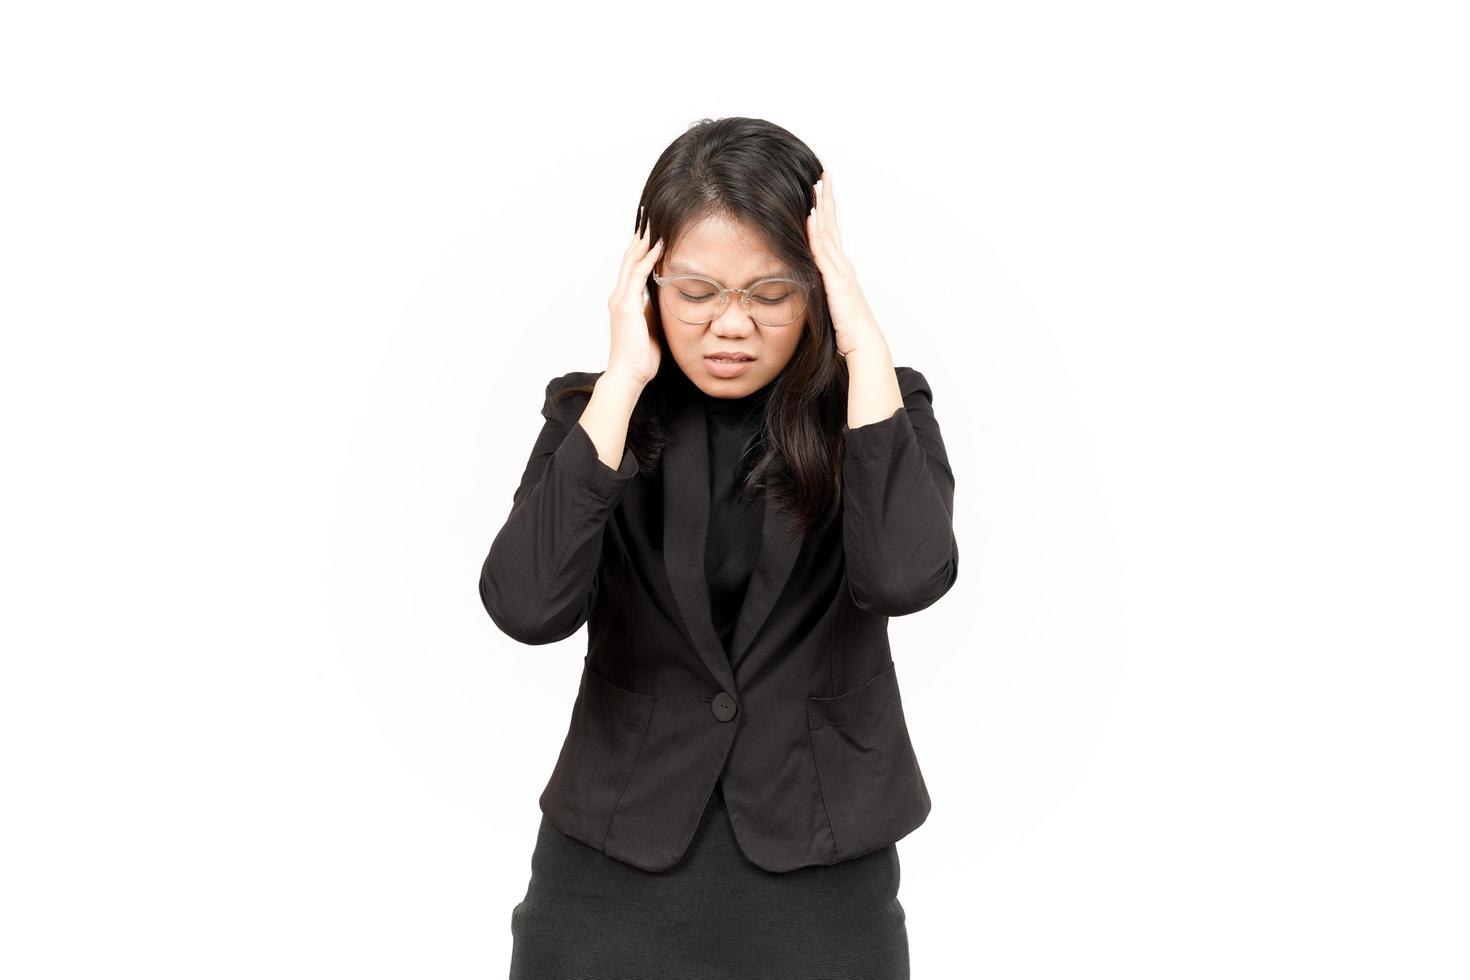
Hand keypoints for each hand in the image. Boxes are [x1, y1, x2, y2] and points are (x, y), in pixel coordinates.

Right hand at [605, 207, 663, 386]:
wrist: (629, 376)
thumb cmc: (641, 357)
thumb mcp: (651, 326)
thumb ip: (654, 309)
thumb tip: (667, 297)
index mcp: (625, 300)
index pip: (632, 266)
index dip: (641, 246)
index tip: (651, 229)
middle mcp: (619, 296)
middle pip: (629, 257)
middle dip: (640, 235)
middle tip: (648, 214)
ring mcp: (621, 300)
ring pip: (631, 261)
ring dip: (644, 240)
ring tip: (653, 221)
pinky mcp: (626, 306)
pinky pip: (638, 275)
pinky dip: (648, 259)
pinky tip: (658, 246)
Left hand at [806, 170, 885, 358]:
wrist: (864, 344)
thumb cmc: (848, 332)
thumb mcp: (829, 306)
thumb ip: (820, 292)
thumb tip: (805, 285)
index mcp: (840, 270)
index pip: (831, 233)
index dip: (826, 211)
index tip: (820, 191)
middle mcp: (843, 265)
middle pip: (833, 224)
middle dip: (828, 198)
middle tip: (824, 174)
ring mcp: (841, 271)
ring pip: (829, 232)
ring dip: (822, 207)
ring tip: (816, 185)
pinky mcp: (836, 281)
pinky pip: (823, 252)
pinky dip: (817, 232)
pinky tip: (811, 215)